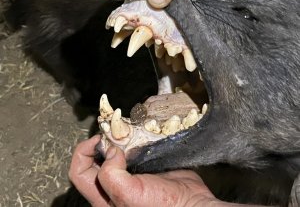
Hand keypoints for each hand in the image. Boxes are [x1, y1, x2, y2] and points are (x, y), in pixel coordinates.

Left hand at [69, 136, 222, 206]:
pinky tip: (138, 133)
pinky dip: (131, 138)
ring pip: (112, 151)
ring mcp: (129, 174)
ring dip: (116, 138)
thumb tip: (110, 151)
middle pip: (93, 159)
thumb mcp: (129, 196)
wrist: (191, 203)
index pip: (79, 172)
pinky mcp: (143, 165)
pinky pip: (130, 148)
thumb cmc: (162, 206)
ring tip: (125, 130)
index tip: (100, 139)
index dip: (84, 152)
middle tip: (113, 131)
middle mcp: (113, 185)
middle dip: (100, 142)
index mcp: (104, 197)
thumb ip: (112, 176)